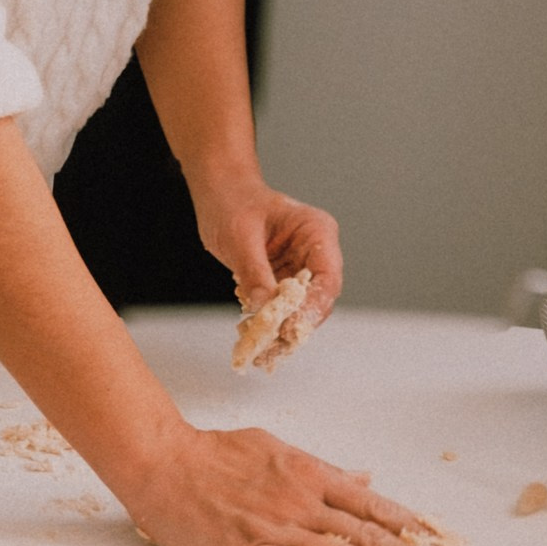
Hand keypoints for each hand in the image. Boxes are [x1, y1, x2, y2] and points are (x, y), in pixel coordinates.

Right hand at [121, 420, 433, 545]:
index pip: (375, 507)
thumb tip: (363, 479)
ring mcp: (277, 526)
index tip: (446, 545)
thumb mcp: (275, 448)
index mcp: (310, 474)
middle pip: (370, 534)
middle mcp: (302, 501)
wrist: (161, 461)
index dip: (414, 528)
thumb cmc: (212, 455)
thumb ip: (321, 470)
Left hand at [189, 170, 342, 332]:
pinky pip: (282, 308)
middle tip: (272, 348)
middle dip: (295, 325)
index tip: (291, 328)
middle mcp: (315, 252)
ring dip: (280, 331)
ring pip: (300, 308)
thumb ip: (254, 271)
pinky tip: (251, 338)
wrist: (219, 194)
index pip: (327, 277)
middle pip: (317, 299)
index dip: (313, 307)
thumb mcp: (240, 236)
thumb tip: (264, 308)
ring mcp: (300, 267)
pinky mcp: (283, 280)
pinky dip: (268, 324)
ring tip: (260, 351)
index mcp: (316, 232)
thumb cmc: (233, 202)